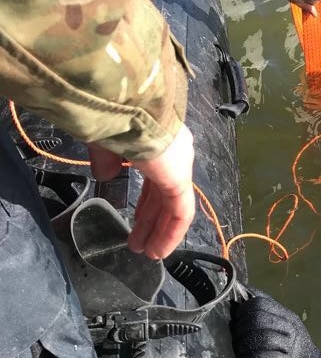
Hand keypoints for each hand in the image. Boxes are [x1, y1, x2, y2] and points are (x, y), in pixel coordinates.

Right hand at [88, 124, 195, 259]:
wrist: (125, 104)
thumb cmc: (111, 116)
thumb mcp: (104, 140)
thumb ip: (107, 159)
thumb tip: (104, 175)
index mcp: (158, 140)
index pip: (157, 177)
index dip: (147, 201)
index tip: (136, 219)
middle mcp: (175, 153)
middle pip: (165, 195)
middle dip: (152, 220)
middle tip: (139, 241)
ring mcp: (180, 166)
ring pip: (173, 206)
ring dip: (160, 232)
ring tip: (149, 253)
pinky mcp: (180, 180)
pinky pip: (180, 213)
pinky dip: (170, 233)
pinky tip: (159, 251)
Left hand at [230, 289, 320, 357]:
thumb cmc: (293, 351)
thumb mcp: (285, 328)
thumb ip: (268, 313)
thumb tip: (243, 293)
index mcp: (288, 317)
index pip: (260, 303)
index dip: (243, 310)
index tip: (236, 320)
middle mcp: (291, 329)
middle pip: (258, 319)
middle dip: (240, 328)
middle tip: (235, 338)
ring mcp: (290, 348)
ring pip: (260, 338)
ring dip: (242, 346)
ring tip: (239, 352)